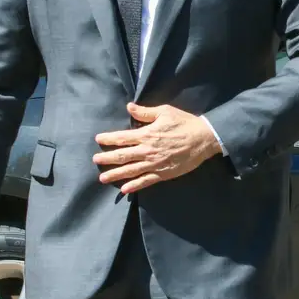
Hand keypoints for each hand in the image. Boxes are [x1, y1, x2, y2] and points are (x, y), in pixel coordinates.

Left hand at [94, 103, 221, 192]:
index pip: (122, 138)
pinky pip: (145, 181)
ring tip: (102, 178)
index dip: (109, 139)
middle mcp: (147, 151)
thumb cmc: (184, 123)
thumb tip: (129, 107)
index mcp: (146, 134)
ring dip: (115, 174)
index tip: (98, 139)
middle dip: (107, 158)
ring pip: (130, 171)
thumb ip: (145, 112)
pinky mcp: (163, 173)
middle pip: (122, 156)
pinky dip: (134, 186)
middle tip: (95, 160)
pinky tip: (124, 190)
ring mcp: (154, 164)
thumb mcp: (165, 112)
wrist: (203, 139)